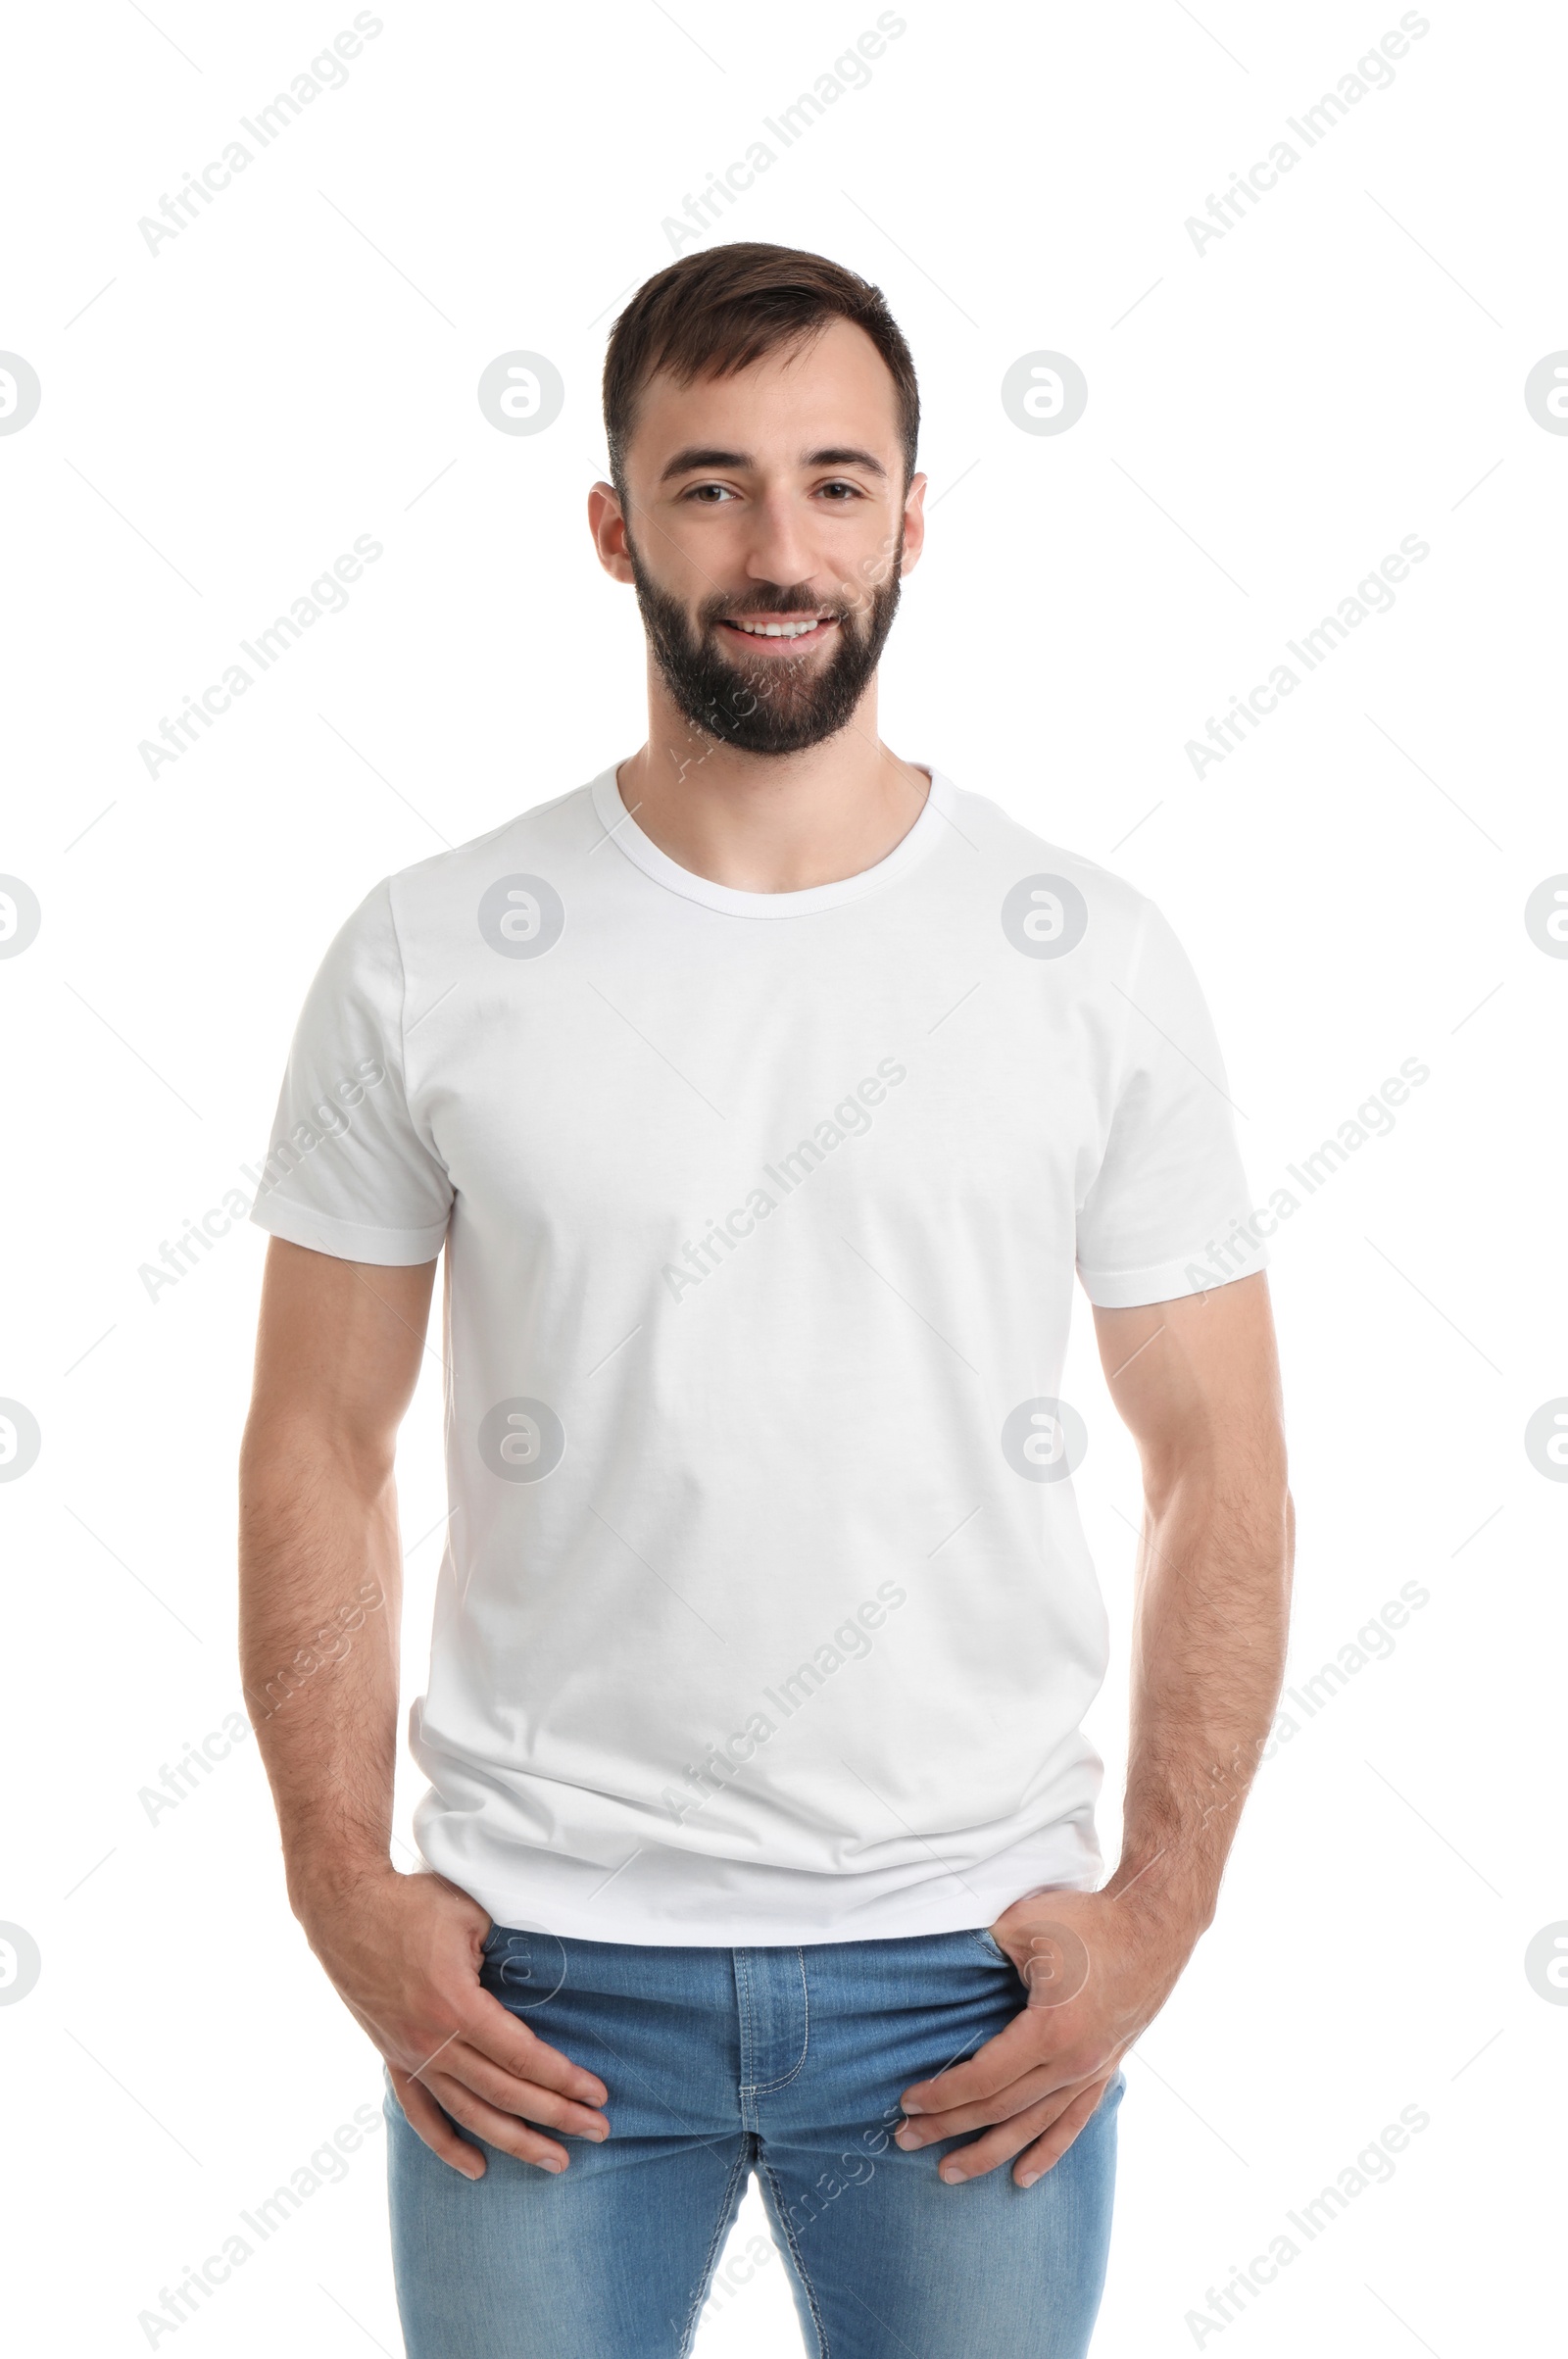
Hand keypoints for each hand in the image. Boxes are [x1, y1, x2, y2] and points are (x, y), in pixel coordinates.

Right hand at [296, 1866, 609, 2178]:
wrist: (344, 1908)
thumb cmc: (410, 1903)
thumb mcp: (470, 1916)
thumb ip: (506, 1951)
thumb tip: (540, 1978)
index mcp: (457, 2006)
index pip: (523, 2057)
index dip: (564, 2079)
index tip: (597, 2093)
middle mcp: (433, 2041)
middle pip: (505, 2093)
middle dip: (556, 2116)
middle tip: (597, 2131)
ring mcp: (410, 2054)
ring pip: (469, 2113)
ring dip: (514, 2141)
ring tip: (554, 2161)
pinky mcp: (392, 2056)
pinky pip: (419, 2113)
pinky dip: (447, 2144)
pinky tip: (476, 2167)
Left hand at [896, 1887, 1195, 2187]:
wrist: (1155, 1925)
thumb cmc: (1089, 1921)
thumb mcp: (1027, 1924)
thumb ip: (981, 1948)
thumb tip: (942, 1964)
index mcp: (1051, 2032)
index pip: (984, 2078)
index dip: (943, 2094)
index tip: (909, 2102)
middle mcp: (1073, 2063)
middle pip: (1001, 2109)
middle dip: (950, 2128)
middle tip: (906, 2141)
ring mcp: (1092, 2071)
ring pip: (1034, 2126)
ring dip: (990, 2152)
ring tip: (950, 2173)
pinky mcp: (1106, 2068)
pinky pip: (1073, 2121)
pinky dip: (1047, 2151)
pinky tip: (1023, 2177)